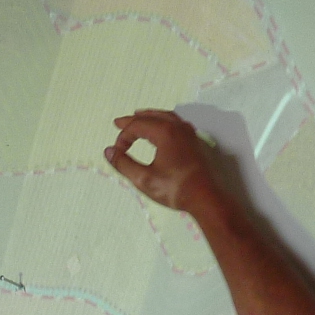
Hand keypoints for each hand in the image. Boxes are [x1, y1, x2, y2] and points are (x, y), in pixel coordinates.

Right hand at [104, 109, 225, 213]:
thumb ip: (123, 164)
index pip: (137, 126)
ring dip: (150, 117)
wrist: (206, 198)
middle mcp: (178, 127)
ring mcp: (189, 133)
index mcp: (165, 132)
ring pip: (166, 117)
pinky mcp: (196, 142)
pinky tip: (162, 128)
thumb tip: (108, 151)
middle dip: (134, 120)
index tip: (117, 152)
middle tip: (119, 122)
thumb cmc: (176, 189)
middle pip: (151, 117)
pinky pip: (177, 123)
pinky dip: (164, 121)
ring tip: (139, 118)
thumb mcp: (144, 179)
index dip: (123, 137)